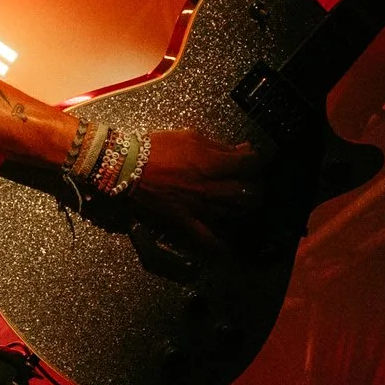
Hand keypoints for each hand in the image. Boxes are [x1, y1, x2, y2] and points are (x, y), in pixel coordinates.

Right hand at [128, 128, 267, 250]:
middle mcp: (210, 186)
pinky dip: (219, 245)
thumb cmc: (157, 147)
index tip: (255, 160)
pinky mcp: (184, 220)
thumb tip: (242, 150)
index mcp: (212, 163)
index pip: (250, 164)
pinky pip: (206, 237)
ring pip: (234, 212)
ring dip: (245, 208)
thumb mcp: (190, 136)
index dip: (257, 161)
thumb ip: (219, 146)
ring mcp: (199, 206)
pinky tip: (230, 248)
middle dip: (257, 186)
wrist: (127, 166)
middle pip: (248, 191)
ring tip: (247, 204)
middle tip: (255, 182)